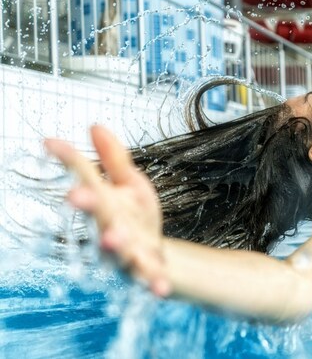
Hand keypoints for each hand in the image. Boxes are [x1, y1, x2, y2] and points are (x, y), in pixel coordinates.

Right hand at [44, 126, 169, 296]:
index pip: (83, 176)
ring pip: (116, 248)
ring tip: (112, 237)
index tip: (49, 142)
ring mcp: (124, 251)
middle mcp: (107, 226)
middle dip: (86, 204)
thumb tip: (96, 125)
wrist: (158, 262)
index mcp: (103, 201)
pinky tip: (160, 288)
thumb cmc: (138, 221)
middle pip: (95, 213)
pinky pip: (148, 277)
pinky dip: (153, 282)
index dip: (68, 159)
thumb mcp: (130, 185)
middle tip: (75, 194)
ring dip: (113, 243)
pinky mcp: (144, 271)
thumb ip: (115, 159)